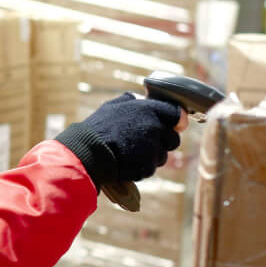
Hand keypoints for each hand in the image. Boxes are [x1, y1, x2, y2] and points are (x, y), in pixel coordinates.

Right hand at [56, 93, 183, 187]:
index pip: (177, 114)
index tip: (174, 124)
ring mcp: (152, 149)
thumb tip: (140, 98)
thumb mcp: (114, 106)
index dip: (176, 121)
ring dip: (151, 156)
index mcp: (150, 110)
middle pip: (173, 139)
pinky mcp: (147, 166)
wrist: (87, 151)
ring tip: (130, 152)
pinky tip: (127, 161)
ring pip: (162, 156)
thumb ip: (132, 101)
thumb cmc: (99, 127)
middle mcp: (155, 128)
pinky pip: (150, 168)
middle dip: (163, 142)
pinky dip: (141, 167)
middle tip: (145, 142)